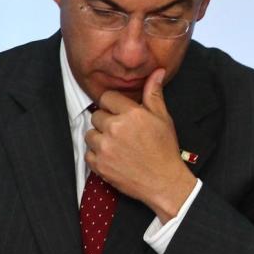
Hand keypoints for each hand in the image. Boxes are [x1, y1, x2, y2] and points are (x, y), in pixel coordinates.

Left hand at [86, 69, 195, 221]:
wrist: (164, 181)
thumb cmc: (165, 150)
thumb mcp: (163, 118)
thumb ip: (154, 94)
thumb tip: (157, 72)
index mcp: (132, 114)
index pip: (107, 98)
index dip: (115, 105)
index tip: (121, 114)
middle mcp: (116, 129)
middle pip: (97, 115)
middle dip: (107, 122)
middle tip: (122, 132)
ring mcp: (105, 147)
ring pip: (90, 134)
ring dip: (100, 138)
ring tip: (117, 145)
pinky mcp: (99, 164)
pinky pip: (88, 153)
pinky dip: (97, 155)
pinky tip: (113, 157)